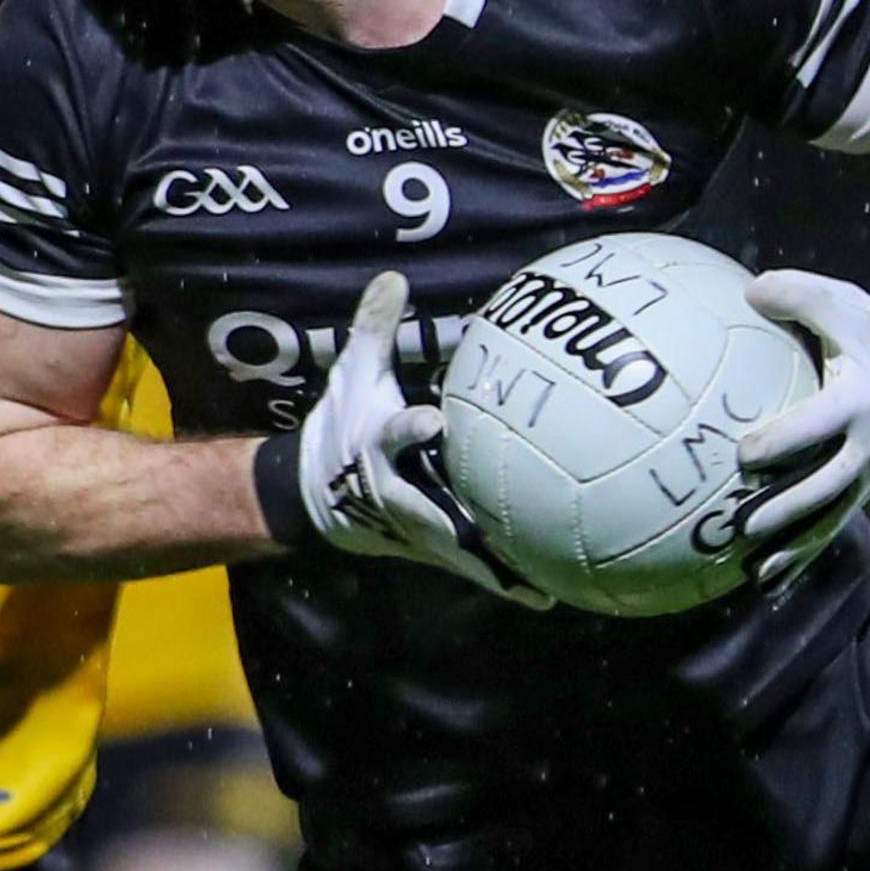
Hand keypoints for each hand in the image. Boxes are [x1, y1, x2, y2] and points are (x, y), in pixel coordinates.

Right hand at [286, 272, 550, 608]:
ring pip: (462, 552)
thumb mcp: (352, 376)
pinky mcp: (435, 549)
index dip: (411, 428)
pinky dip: (511, 580)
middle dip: (462, 523)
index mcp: (379, 449)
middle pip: (434, 513)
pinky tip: (554, 594)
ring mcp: (418, 528)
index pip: (394, 436)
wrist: (315, 493)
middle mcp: (400, 495)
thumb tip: (394, 276)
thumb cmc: (341, 427)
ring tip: (545, 584)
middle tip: (503, 530)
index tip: (433, 420)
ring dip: (500, 569)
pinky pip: (476, 565)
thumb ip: (373, 329)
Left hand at [739, 271, 869, 586]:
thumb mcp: (843, 302)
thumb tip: (747, 292)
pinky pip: (833, 525)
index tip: (744, 452)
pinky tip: (770, 578)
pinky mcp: (866, 488)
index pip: (820, 424)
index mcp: (862, 400)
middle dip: (788, 508)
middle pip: (827, 485)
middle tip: (744, 522)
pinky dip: (804, 554)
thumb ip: (798, 294)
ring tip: (756, 570)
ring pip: (833, 517)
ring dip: (796, 546)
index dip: (784, 440)